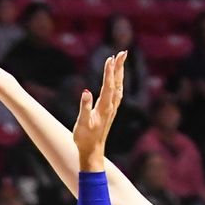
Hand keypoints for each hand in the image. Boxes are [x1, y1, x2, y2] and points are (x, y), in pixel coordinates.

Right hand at [73, 51, 125, 171]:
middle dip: (119, 67)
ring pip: (118, 87)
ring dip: (120, 73)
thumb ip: (84, 107)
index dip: (109, 71)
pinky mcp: (110, 111)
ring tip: (121, 60)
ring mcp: (111, 109)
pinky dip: (117, 82)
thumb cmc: (84, 138)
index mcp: (104, 107)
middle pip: (116, 83)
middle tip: (122, 52)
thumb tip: (86, 92)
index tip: (111, 58)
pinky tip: (117, 79)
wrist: (92, 151)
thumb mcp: (82, 123)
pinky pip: (117, 92)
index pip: (108, 85)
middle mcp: (110, 106)